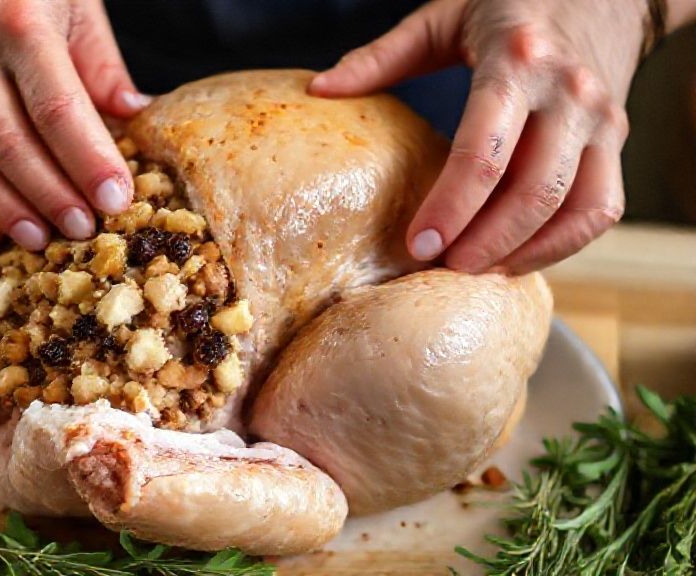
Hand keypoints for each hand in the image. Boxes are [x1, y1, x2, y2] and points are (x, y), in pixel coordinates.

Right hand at [0, 0, 147, 248]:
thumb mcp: (71, 0)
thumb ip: (101, 62)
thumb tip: (136, 117)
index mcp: (19, 24)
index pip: (57, 108)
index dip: (89, 160)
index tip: (118, 198)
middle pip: (12, 145)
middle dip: (53, 196)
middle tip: (87, 231)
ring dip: (9, 211)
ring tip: (45, 241)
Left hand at [309, 0, 646, 272]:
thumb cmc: (510, 4)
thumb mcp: (443, 18)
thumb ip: (381, 57)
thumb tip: (319, 90)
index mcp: (517, 60)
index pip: (485, 152)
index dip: (450, 207)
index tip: (418, 245)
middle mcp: (568, 92)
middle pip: (532, 192)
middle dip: (484, 242)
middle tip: (440, 267)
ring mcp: (601, 119)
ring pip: (574, 208)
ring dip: (523, 252)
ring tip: (474, 270)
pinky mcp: (617, 140)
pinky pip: (600, 209)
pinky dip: (561, 244)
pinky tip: (516, 256)